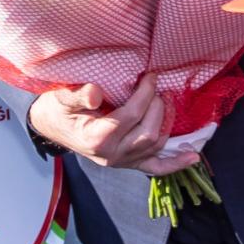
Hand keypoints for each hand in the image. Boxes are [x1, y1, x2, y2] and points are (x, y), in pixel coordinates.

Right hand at [28, 74, 195, 175]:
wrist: (50, 127)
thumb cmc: (57, 109)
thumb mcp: (61, 98)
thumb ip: (78, 94)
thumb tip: (96, 93)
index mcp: (96, 138)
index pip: (131, 116)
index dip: (145, 94)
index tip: (150, 75)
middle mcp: (111, 155)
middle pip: (148, 132)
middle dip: (157, 106)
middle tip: (155, 86)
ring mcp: (121, 162)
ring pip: (155, 146)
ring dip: (166, 122)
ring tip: (165, 101)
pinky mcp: (128, 164)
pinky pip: (155, 168)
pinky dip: (175, 163)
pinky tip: (193, 156)